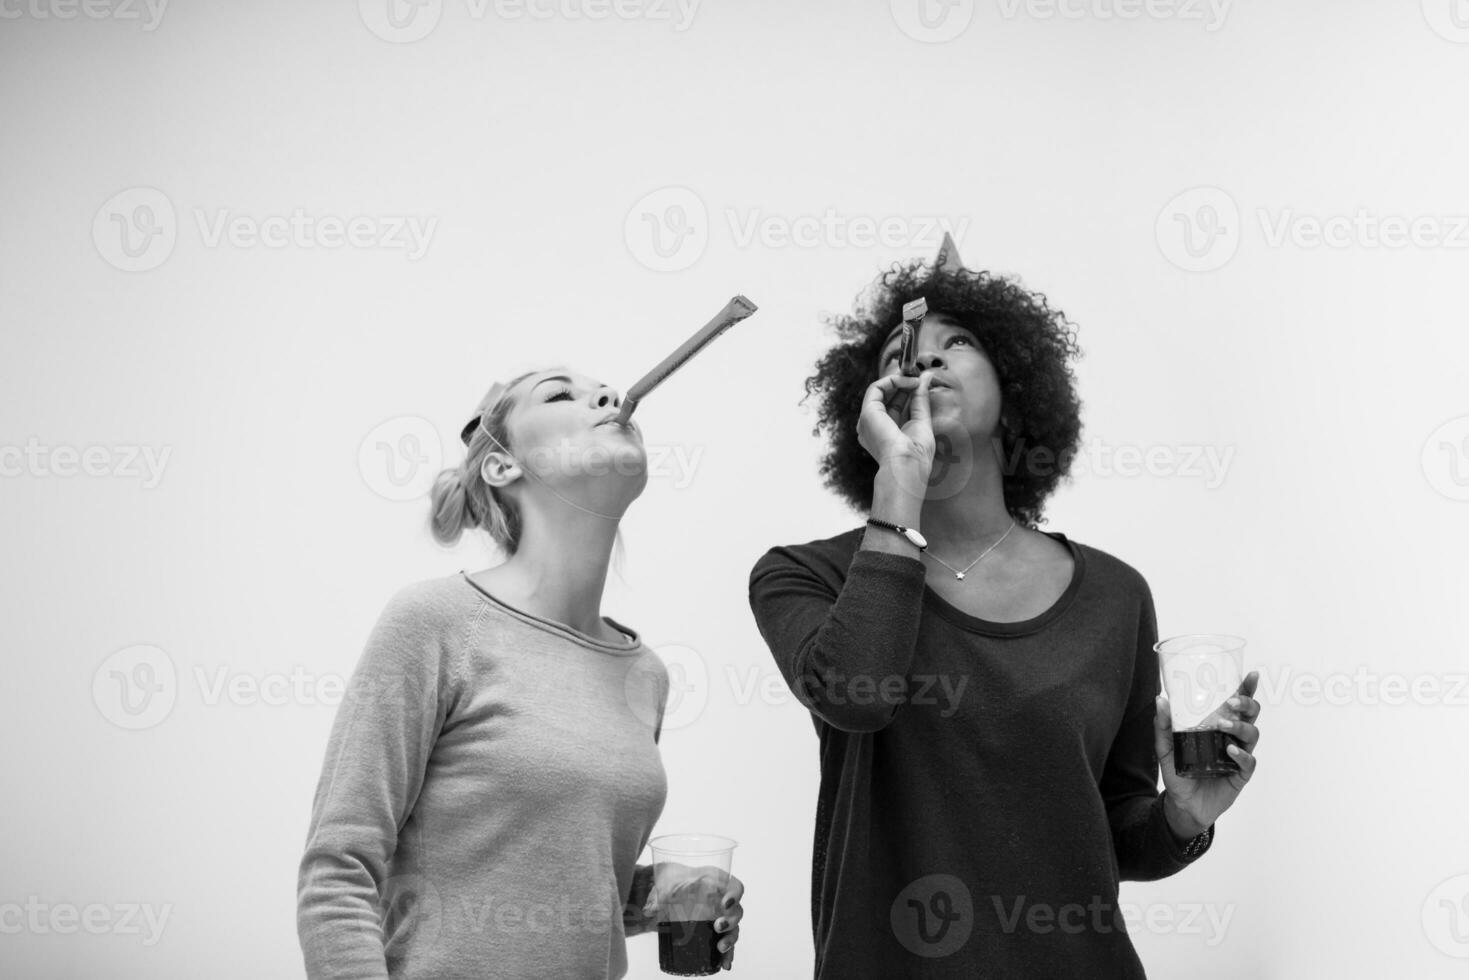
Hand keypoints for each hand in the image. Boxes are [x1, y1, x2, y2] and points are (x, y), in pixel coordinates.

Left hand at [642, 866, 744, 970]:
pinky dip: (727, 954)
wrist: (664, 892)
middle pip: (736, 911)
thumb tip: (650, 909)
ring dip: (731, 940)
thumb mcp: (665, 884)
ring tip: (721, 948)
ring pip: (733, 929)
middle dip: (731, 921)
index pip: (735, 886)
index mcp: (717, 882)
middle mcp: (721, 900)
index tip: (726, 903)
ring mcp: (719, 916)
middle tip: (718, 927)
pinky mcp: (712, 931)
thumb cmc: (670, 882)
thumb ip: (658, 895)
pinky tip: (725, 965)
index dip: (735, 894)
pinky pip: (725, 942)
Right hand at [857, 371, 935, 482]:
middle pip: (885, 397)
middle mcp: (872, 427)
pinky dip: (893, 381)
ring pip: (879, 391)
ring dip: (898, 380)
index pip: (893, 406)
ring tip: (916, 379)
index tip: (921, 383)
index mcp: (883, 434)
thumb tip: (927, 376)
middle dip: (902, 383)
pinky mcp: (867, 413)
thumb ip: (921, 398)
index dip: (906, 391)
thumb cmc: (916, 454)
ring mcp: (867, 420)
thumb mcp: (921, 420)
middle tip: (918, 376)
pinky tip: (909, 382)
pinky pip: (876, 388)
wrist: (908, 465)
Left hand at [1155, 671, 1261, 837]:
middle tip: (1231, 702)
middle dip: (1246, 704)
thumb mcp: (1165, 746)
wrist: (1181, 803)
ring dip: (1240, 727)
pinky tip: (1231, 750)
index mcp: (1218, 725)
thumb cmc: (1178, 771)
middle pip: (1251, 715)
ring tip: (1223, 726)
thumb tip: (1160, 698)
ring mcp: (1238, 756)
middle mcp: (1232, 737)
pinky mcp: (1240, 775)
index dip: (1246, 689)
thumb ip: (1163, 725)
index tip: (1251, 675)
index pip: (1236, 705)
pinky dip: (1242, 754)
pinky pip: (1248, 762)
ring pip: (1252, 735)